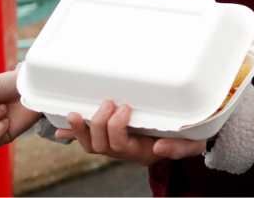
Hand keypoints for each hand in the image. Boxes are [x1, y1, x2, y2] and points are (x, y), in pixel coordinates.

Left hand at [54, 100, 205, 164]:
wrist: (189, 135)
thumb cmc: (189, 137)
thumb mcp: (191, 143)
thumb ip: (179, 147)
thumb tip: (158, 148)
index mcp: (141, 151)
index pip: (120, 144)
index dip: (116, 126)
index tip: (125, 107)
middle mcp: (125, 150)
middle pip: (100, 145)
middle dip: (99, 122)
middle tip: (109, 102)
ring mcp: (116, 144)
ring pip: (91, 145)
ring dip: (81, 128)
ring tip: (77, 112)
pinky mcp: (110, 135)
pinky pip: (88, 139)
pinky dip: (74, 133)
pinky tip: (61, 130)